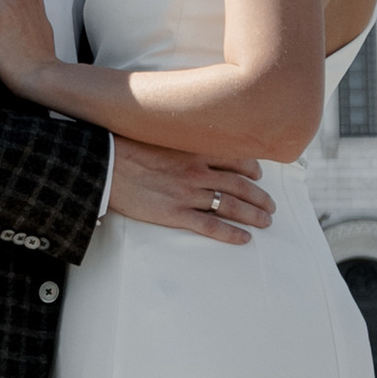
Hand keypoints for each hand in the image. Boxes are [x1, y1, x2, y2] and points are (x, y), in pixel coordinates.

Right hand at [105, 139, 271, 242]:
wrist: (106, 165)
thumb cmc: (126, 149)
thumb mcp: (159, 138)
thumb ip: (178, 144)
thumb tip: (187, 146)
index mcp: (194, 151)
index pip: (234, 159)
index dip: (251, 169)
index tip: (258, 175)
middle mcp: (198, 172)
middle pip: (240, 185)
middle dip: (259, 197)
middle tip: (270, 206)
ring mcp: (188, 194)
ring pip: (231, 205)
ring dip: (252, 215)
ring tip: (265, 222)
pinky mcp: (176, 214)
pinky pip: (211, 226)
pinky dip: (231, 233)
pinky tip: (244, 239)